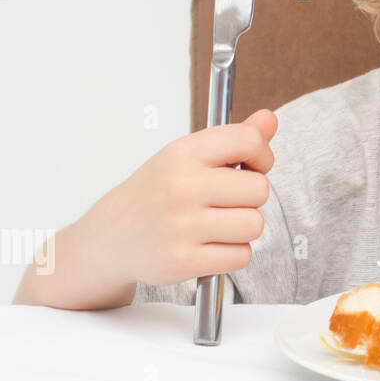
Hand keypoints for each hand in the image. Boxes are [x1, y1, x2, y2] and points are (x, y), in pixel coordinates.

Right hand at [82, 109, 277, 288]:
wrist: (109, 237)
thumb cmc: (156, 193)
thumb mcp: (187, 156)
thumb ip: (234, 138)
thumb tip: (269, 119)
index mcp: (182, 153)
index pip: (249, 141)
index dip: (262, 156)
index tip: (252, 167)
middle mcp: (179, 187)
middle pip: (259, 189)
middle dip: (250, 198)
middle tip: (226, 202)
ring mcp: (179, 226)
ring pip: (255, 225)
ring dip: (243, 229)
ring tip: (218, 225)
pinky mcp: (182, 261)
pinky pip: (242, 256)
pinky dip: (232, 254)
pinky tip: (210, 246)